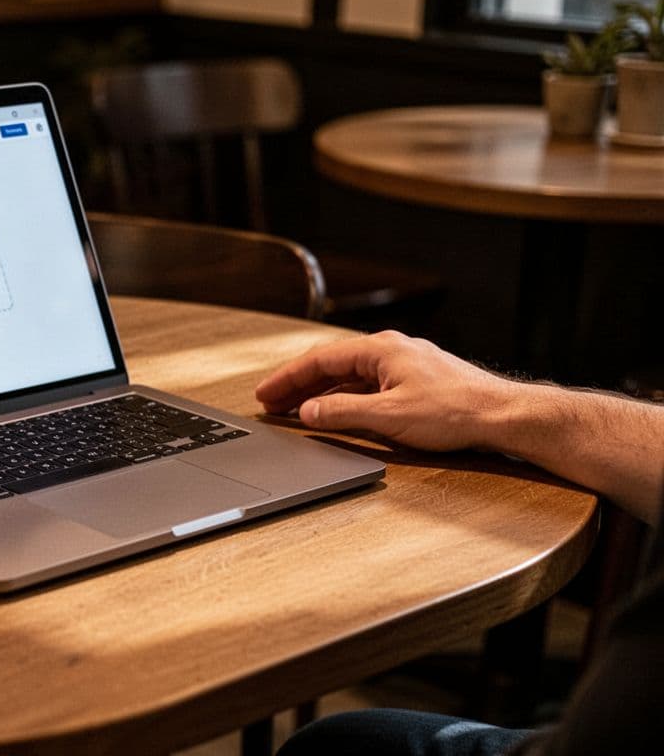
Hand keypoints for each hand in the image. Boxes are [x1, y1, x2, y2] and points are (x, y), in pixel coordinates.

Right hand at [254, 330, 519, 451]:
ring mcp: (404, 364)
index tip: (265, 394)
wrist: (502, 415)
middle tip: (271, 402)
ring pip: (349, 374)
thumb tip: (307, 412)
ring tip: (296, 409)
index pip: (319, 360)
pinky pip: (367, 383)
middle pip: (331, 364)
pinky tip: (336, 410)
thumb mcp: (388, 417)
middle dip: (298, 384)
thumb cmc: (454, 411)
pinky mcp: (415, 380)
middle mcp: (390, 350)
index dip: (287, 379)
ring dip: (320, 391)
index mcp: (379, 349)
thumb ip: (342, 412)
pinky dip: (343, 396)